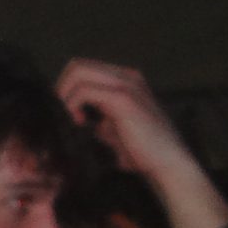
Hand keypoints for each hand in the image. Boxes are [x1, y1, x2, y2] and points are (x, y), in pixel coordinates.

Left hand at [55, 59, 227, 227]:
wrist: (166, 162)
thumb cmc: (141, 150)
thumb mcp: (112, 130)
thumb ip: (96, 119)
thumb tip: (74, 118)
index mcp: (125, 81)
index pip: (83, 69)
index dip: (66, 88)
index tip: (65, 113)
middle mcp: (126, 77)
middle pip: (77, 65)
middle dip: (61, 89)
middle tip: (62, 114)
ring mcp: (126, 85)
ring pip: (78, 72)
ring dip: (64, 96)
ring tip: (72, 119)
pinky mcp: (124, 99)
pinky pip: (84, 91)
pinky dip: (72, 105)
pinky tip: (80, 122)